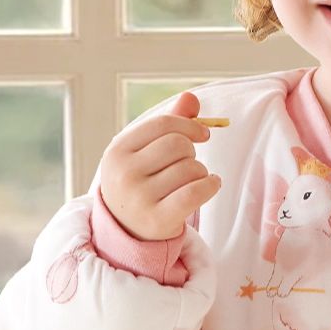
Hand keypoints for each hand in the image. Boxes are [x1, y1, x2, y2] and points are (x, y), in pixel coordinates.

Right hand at [94, 89, 222, 241]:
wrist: (127, 230)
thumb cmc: (140, 183)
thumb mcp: (144, 152)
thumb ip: (167, 125)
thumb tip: (191, 98)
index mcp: (118, 151)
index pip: (163, 125)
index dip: (189, 125)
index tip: (203, 134)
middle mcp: (124, 173)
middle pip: (178, 144)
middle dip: (192, 152)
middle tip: (189, 164)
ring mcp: (139, 198)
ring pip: (190, 168)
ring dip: (201, 172)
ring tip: (194, 180)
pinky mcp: (157, 220)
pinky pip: (195, 193)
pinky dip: (210, 185)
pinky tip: (212, 184)